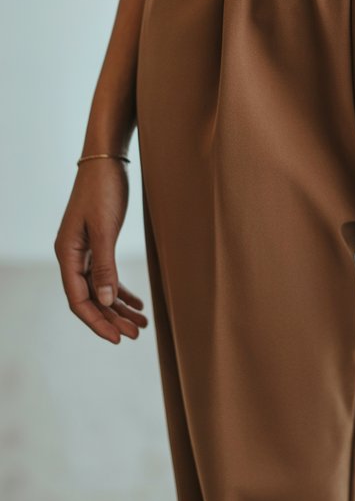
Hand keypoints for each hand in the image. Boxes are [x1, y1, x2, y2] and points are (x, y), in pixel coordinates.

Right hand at [54, 159, 147, 343]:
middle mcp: (72, 256)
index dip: (97, 321)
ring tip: (141, 324)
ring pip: (100, 289)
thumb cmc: (103, 190)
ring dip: (119, 307)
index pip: (78, 299)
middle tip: (136, 334)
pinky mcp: (98, 243)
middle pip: (90, 298)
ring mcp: (85, 250)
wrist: (107, 161)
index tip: (117, 338)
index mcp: (67, 254)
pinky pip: (107, 276)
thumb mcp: (104, 228)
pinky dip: (122, 290)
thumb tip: (106, 301)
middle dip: (112, 318)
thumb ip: (105, 265)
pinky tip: (137, 303)